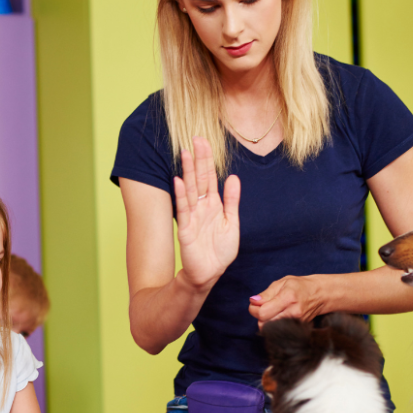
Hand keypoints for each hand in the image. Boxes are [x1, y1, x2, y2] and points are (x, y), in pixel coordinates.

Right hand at [173, 137, 241, 291]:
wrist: (210, 273)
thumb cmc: (220, 251)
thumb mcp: (231, 223)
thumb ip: (232, 201)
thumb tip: (233, 177)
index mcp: (213, 204)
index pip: (210, 177)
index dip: (207, 160)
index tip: (204, 142)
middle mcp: (201, 207)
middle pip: (199, 179)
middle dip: (198, 159)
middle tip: (196, 139)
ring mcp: (192, 217)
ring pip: (190, 190)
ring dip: (187, 171)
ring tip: (185, 153)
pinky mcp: (186, 229)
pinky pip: (184, 210)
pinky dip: (181, 195)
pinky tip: (179, 180)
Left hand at [249, 275, 327, 328]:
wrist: (320, 295)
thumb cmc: (300, 286)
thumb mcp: (282, 283)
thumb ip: (266, 294)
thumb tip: (253, 302)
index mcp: (288, 298)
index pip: (263, 313)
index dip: (254, 308)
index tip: (256, 303)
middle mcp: (293, 313)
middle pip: (264, 324)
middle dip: (259, 316)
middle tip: (263, 307)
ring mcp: (296, 323)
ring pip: (269, 330)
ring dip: (265, 321)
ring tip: (271, 311)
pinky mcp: (297, 329)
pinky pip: (277, 331)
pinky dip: (273, 325)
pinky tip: (277, 316)